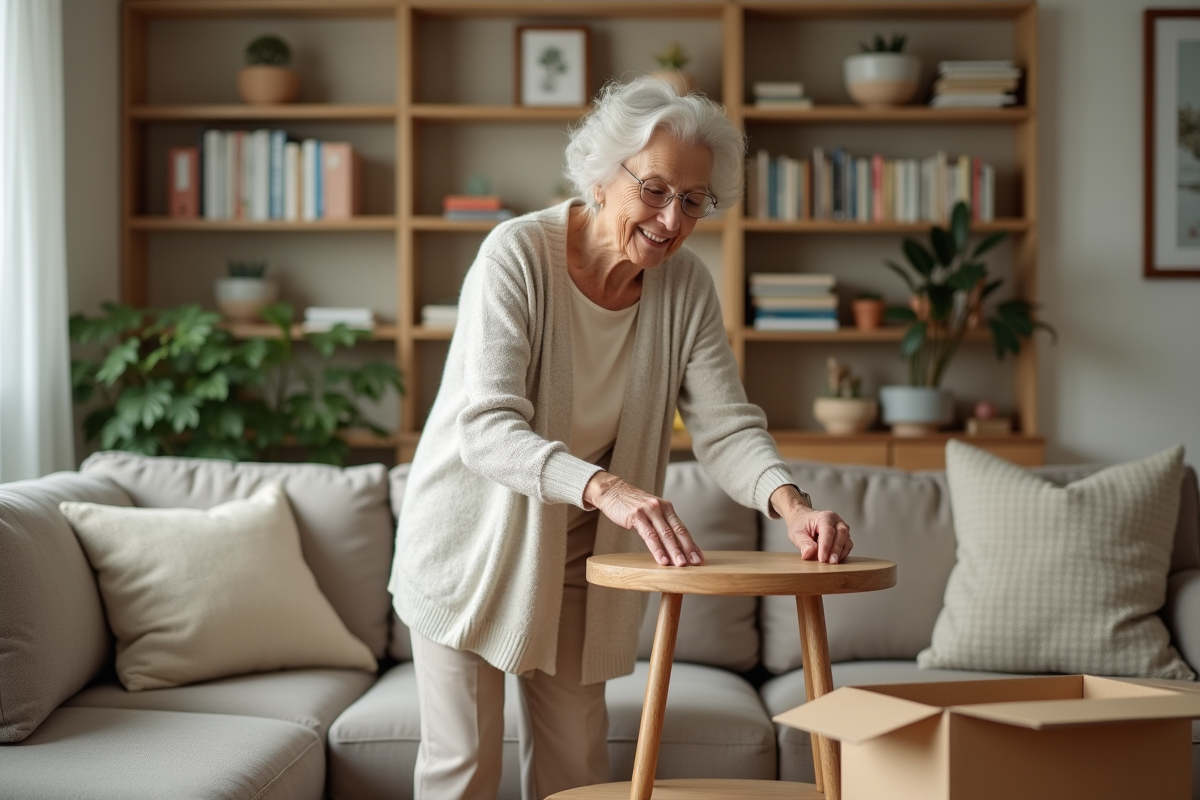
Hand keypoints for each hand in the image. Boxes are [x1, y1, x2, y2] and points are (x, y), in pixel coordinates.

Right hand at [584, 472, 704, 566]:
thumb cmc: (631, 505)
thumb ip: (661, 525)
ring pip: (665, 534)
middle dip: (687, 549)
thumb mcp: (650, 512)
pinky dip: (657, 549)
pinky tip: (662, 559)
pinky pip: (649, 535)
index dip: (692, 544)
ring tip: (680, 565)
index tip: (700, 558)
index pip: (682, 529)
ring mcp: (649, 511)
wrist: (612, 491)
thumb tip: (673, 546)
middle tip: (695, 564)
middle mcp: (661, 508)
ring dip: (674, 551)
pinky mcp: (636, 516)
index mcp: (667, 508)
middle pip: (677, 531)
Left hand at [770, 485, 851, 563]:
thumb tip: (808, 553)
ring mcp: (841, 527)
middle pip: (841, 534)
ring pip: (847, 540)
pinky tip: (834, 559)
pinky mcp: (844, 536)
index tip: (822, 559)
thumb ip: (803, 543)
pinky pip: (847, 545)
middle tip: (829, 563)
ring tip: (831, 563)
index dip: (826, 547)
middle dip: (836, 550)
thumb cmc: (801, 525)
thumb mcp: (796, 533)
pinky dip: (842, 554)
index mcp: (824, 517)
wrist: (803, 519)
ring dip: (840, 553)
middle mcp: (835, 520)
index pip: (828, 532)